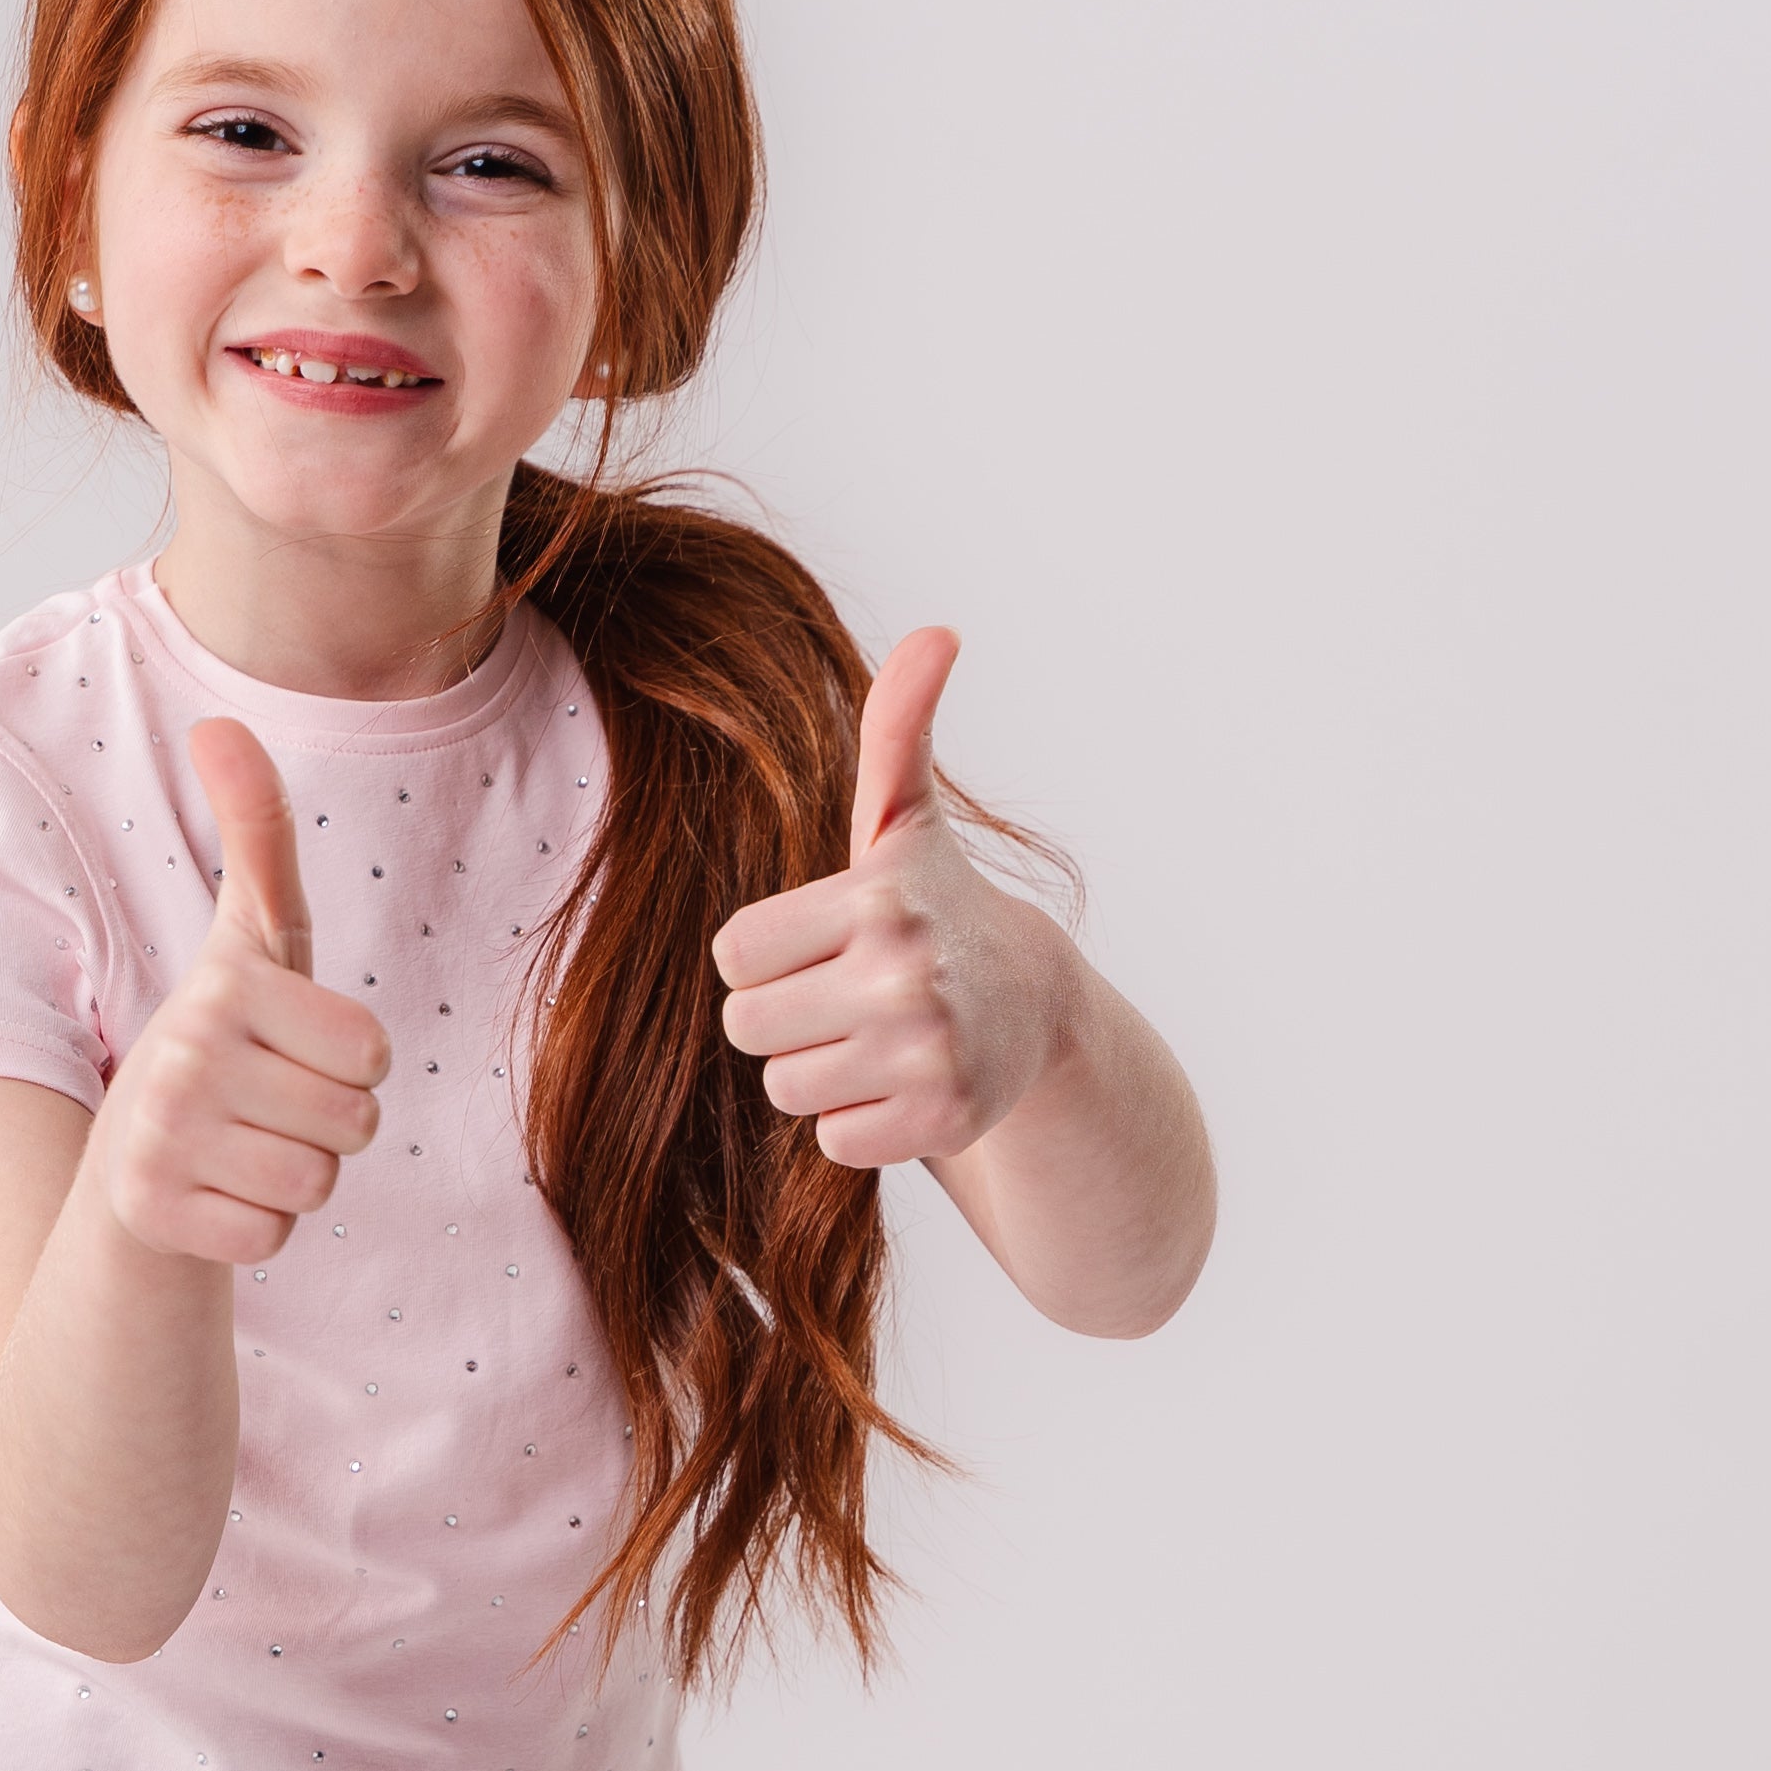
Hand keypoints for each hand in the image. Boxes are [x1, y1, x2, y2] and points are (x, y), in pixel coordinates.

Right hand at [86, 719, 392, 1264]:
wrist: (131, 1155)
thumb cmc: (224, 1037)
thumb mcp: (252, 938)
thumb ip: (257, 832)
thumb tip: (220, 722)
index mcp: (224, 989)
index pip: (371, 1053)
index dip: (349, 1062)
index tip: (290, 1048)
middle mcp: (183, 1058)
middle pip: (354, 1123)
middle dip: (328, 1125)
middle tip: (267, 1106)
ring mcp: (163, 1140)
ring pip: (317, 1184)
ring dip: (296, 1176)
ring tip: (243, 1146)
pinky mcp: (154, 1215)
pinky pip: (273, 1237)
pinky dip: (255, 1228)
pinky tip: (215, 1194)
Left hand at [712, 627, 1084, 1176]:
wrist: (1037, 1009)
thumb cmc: (941, 907)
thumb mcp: (908, 821)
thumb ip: (896, 729)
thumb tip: (936, 631)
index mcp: (877, 897)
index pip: (733, 956)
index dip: (766, 955)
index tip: (823, 943)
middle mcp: (904, 974)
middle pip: (748, 1027)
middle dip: (786, 1017)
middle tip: (847, 996)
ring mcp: (927, 1052)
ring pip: (785, 1087)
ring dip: (818, 1071)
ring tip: (874, 1037)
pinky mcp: (942, 1119)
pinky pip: (833, 1140)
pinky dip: (858, 1122)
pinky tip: (900, 1083)